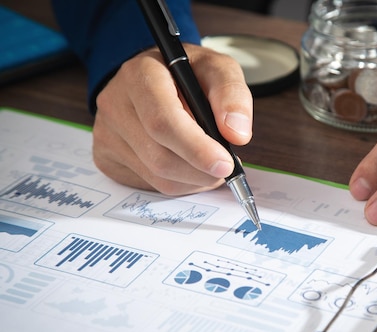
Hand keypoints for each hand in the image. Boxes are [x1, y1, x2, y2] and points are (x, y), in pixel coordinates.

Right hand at [92, 44, 252, 194]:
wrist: (156, 77)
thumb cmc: (188, 75)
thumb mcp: (217, 70)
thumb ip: (232, 96)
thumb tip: (237, 134)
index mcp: (141, 75)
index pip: (163, 122)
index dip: (197, 149)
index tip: (226, 163)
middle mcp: (115, 104)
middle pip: (159, 156)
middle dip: (201, 170)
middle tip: (227, 167)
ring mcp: (107, 133)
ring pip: (157, 176)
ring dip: (194, 179)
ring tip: (211, 164)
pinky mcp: (107, 157)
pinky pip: (150, 184)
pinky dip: (180, 183)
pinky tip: (190, 166)